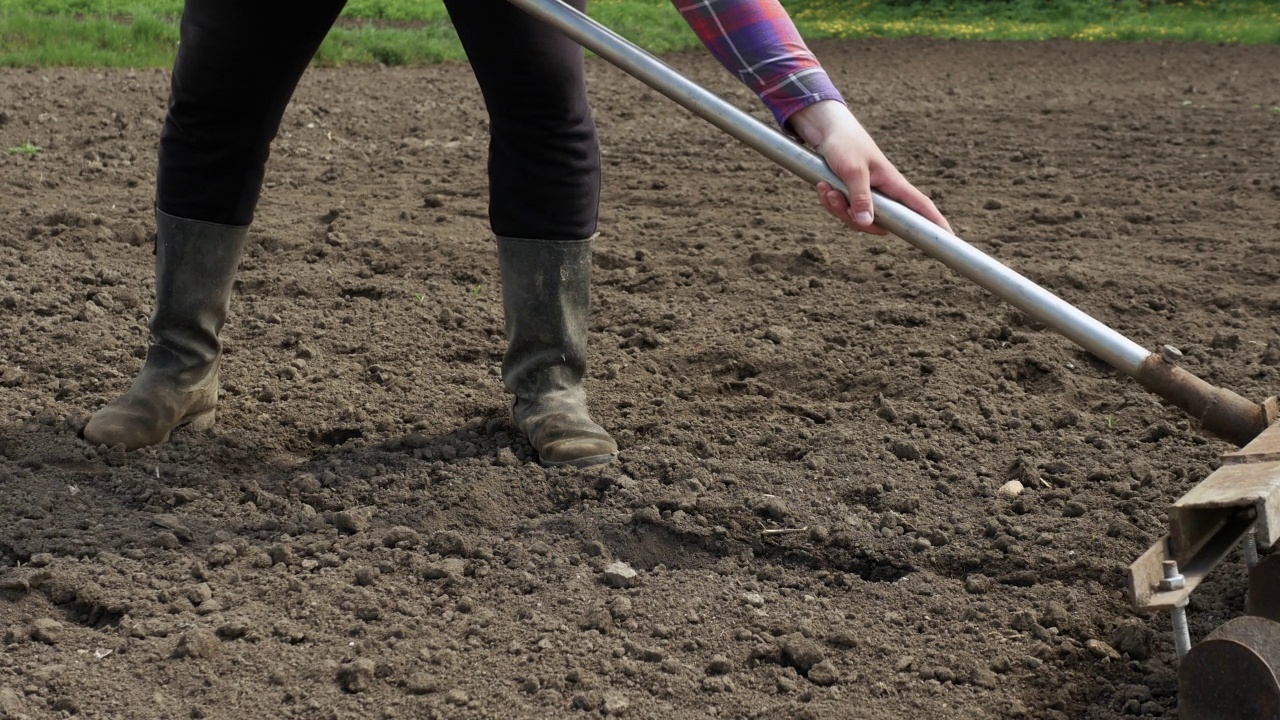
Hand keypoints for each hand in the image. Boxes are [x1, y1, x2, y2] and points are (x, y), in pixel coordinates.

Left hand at [788, 100, 950, 235]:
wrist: (827, 131)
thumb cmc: (846, 144)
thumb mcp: (853, 170)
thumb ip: (861, 197)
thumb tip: (867, 224)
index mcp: (893, 184)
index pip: (921, 206)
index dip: (936, 222)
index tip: (950, 238)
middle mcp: (883, 193)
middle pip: (879, 226)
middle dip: (853, 219)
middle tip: (836, 197)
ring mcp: (867, 196)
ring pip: (857, 221)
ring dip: (837, 208)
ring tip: (827, 189)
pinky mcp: (851, 196)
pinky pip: (843, 212)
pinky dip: (830, 202)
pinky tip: (822, 187)